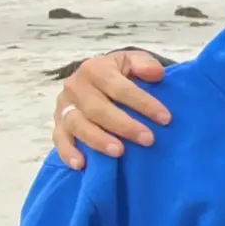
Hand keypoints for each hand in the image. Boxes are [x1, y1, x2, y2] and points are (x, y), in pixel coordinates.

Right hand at [52, 51, 172, 170]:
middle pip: (97, 109)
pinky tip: (81, 164)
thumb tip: (156, 73)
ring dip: (98, 140)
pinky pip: (59, 139)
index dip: (143, 103)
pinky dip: (68, 152)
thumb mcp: (133, 61)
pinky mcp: (58, 124)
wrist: (98, 78)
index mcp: (95, 69)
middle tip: (148, 139)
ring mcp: (65, 107)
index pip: (119, 88)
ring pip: (77, 125)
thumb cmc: (121, 73)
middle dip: (124, 125)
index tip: (165, 119)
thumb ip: (144, 64)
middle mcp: (75, 87)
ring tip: (119, 152)